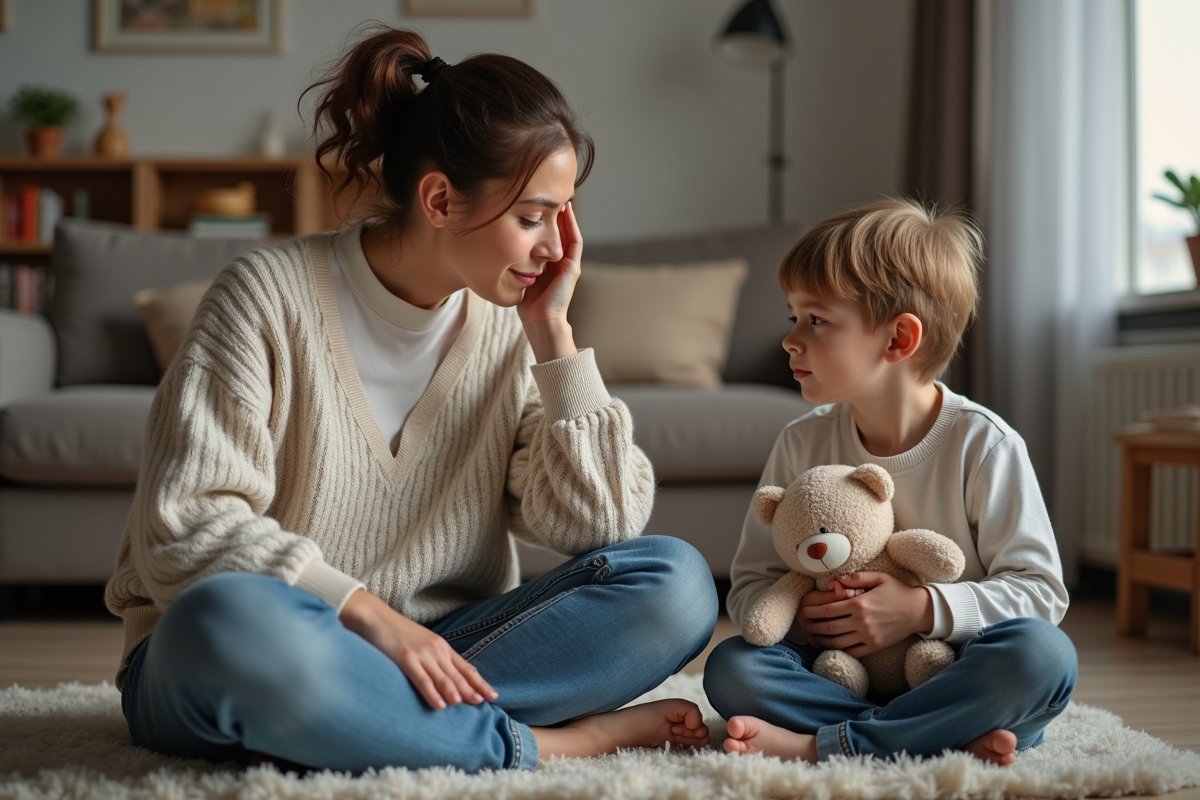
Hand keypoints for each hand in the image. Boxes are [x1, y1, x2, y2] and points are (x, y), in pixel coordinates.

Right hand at [339, 589, 497, 709]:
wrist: (376, 618)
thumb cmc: (397, 633)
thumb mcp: (422, 644)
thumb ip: (434, 658)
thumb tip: (447, 677)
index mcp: (441, 646)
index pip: (465, 667)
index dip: (479, 682)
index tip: (492, 694)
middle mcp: (435, 650)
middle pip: (458, 674)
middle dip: (473, 689)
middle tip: (486, 703)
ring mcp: (421, 654)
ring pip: (443, 678)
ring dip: (455, 692)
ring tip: (465, 704)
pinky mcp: (406, 659)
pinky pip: (422, 680)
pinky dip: (432, 694)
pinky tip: (440, 705)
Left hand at [519, 202, 581, 361]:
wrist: (540, 320)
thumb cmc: (527, 303)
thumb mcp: (519, 275)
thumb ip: (516, 261)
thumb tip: (495, 243)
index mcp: (549, 263)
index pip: (549, 236)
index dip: (545, 220)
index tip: (536, 203)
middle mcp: (560, 261)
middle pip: (560, 231)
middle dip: (556, 213)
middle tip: (550, 194)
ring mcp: (569, 263)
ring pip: (569, 233)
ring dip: (566, 216)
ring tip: (560, 197)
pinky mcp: (573, 267)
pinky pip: (575, 242)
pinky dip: (571, 226)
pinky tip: (566, 212)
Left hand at [800, 572, 932, 656]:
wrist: (919, 610)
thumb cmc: (898, 591)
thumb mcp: (879, 577)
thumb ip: (857, 577)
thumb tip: (837, 580)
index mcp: (860, 604)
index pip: (829, 610)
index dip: (814, 611)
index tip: (805, 611)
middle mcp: (862, 622)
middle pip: (830, 627)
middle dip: (814, 626)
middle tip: (804, 625)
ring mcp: (868, 636)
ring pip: (838, 642)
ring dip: (822, 640)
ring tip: (813, 637)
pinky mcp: (874, 646)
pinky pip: (852, 651)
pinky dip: (839, 650)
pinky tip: (831, 646)